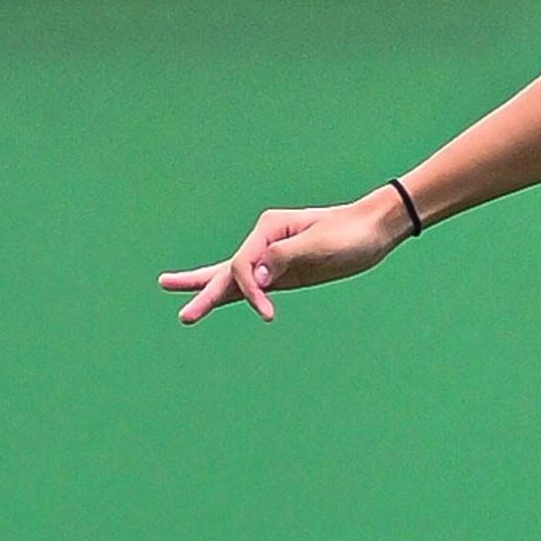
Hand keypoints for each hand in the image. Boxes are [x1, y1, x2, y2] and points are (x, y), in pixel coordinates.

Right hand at [160, 189, 410, 325]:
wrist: (376, 229)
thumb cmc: (351, 233)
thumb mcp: (320, 244)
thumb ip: (284, 258)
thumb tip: (255, 277)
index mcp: (268, 229)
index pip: (242, 264)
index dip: (248, 290)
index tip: (266, 311)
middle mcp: (264, 242)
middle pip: (226, 269)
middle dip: (200, 286)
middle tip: (164, 287)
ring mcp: (272, 259)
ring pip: (233, 278)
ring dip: (208, 290)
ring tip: (176, 297)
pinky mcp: (283, 274)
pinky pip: (253, 287)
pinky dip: (235, 296)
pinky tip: (215, 301)